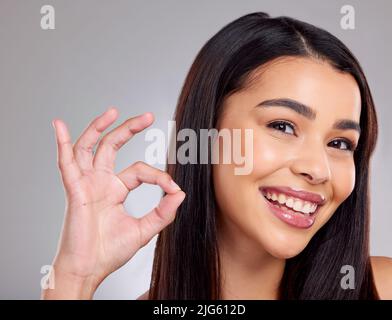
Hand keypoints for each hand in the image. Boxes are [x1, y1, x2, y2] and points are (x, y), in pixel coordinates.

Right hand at [43, 108, 184, 298]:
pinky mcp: (75, 189)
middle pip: (113, 146)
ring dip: (98, 127)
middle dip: (129, 129)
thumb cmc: (111, 251)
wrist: (90, 269)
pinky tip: (60, 126)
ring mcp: (87, 183)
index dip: (159, 176)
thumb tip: (181, 191)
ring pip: (90, 147)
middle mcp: (101, 181)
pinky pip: (66, 163)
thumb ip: (164, 211)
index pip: (140, 169)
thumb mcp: (145, 229)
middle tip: (148, 116)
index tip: (173, 187)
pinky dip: (63, 144)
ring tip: (112, 111)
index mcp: (116, 189)